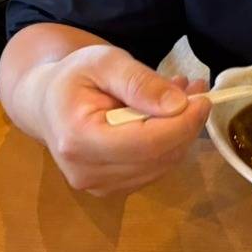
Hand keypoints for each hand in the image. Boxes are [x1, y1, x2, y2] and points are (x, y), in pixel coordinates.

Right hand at [25, 44, 211, 195]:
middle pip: (159, 157)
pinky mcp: (112, 189)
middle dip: (186, 125)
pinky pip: (155, 169)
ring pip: (163, 165)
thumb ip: (139, 81)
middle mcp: (86, 172)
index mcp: (78, 140)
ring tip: (180, 97)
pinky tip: (165, 117)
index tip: (204, 98)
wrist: (47, 104)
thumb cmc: (73, 77)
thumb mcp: (104, 62)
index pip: (147, 144)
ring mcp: (99, 187)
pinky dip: (169, 143)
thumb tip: (178, 105)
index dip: (183, 124)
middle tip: (197, 91)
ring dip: (181, 133)